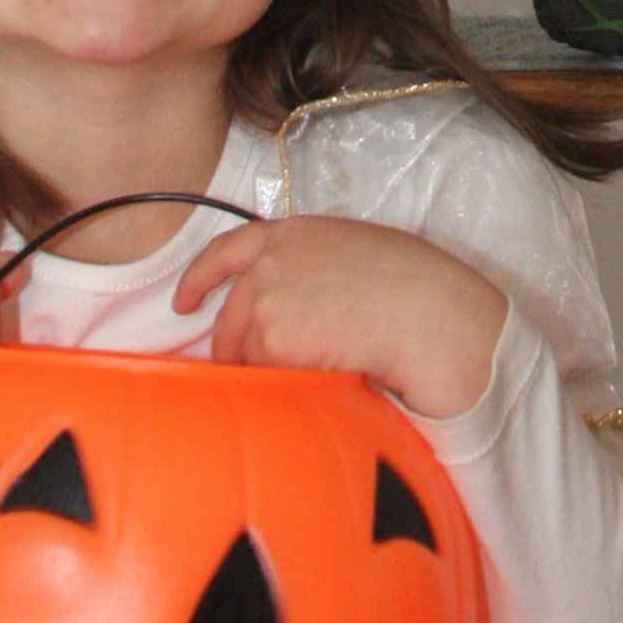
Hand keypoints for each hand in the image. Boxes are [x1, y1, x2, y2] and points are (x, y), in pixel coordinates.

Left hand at [173, 216, 505, 420]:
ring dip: (277, 374)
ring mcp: (266, 295)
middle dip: (241, 352)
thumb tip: (295, 309)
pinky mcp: (270, 336)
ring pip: (247, 355)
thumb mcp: (358, 256)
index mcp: (296, 232)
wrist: (436, 319)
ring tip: (329, 373)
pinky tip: (329, 381)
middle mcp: (272, 258)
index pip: (227, 250)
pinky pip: (264, 379)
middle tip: (271, 377)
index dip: (200, 278)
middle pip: (229, 318)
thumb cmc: (419, 292)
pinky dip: (289, 390)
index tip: (185, 301)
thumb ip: (313, 270)